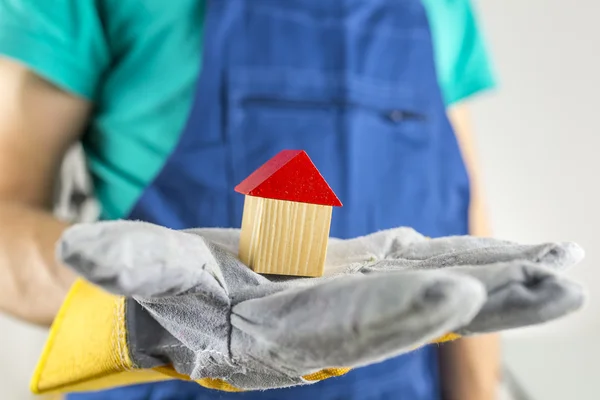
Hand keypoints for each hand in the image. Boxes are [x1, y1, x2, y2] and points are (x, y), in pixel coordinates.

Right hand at [54, 221, 584, 390]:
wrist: (182, 305)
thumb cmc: (159, 294)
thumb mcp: (139, 273)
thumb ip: (124, 264)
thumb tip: (79, 253)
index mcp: (277, 331)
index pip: (348, 326)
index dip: (400, 313)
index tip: (464, 295)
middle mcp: (327, 321)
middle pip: (415, 311)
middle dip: (487, 298)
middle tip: (565, 278)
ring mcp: (351, 297)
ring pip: (431, 286)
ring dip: (500, 279)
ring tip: (568, 268)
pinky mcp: (358, 275)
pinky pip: (420, 266)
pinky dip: (466, 260)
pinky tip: (510, 258)